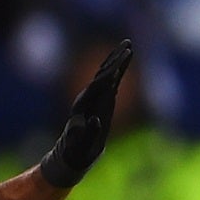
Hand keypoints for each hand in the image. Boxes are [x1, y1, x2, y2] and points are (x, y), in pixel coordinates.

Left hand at [39, 41, 132, 188]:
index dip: (108, 73)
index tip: (119, 63)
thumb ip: (88, 133)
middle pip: (102, 74)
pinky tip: (123, 62)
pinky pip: (109, 82)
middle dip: (115, 59)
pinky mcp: (99, 101)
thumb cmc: (76, 151)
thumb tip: (95, 120)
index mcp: (82, 105)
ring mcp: (93, 98)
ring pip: (105, 74)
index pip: (97, 85)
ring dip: (116, 60)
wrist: (71, 154)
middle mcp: (87, 97)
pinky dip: (117, 70)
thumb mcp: (82, 145)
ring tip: (128, 45)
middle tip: (127, 45)